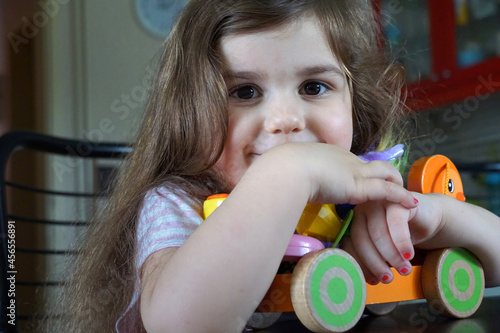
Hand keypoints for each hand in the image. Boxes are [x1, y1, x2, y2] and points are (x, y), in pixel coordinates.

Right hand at [288, 143, 416, 207]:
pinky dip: (399, 197)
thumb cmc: (280, 172)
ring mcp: (353, 170)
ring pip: (385, 172)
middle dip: (383, 174)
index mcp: (326, 154)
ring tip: (406, 196)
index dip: (359, 171)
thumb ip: (293, 177)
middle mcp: (344, 158)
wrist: (286, 171)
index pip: (349, 162)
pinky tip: (409, 203)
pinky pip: (386, 190)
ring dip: (396, 183)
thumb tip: (285, 183)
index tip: (363, 180)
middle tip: (392, 186)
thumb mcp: (287, 172)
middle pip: (371, 164)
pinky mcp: (359, 186)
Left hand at [341, 200, 415, 283]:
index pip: (351, 244)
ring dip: (391, 255)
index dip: (361, 264)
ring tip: (403, 269)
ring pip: (378, 232)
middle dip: (375, 262)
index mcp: (355, 221)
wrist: (428, 217)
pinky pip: (396, 222)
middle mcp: (362, 210)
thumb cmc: (402, 235)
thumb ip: (376, 258)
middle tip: (388, 279)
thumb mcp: (386, 249)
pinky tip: (408, 254)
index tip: (373, 281)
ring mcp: (378, 201)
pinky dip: (402, 242)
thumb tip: (370, 280)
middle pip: (361, 238)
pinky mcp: (396, 199)